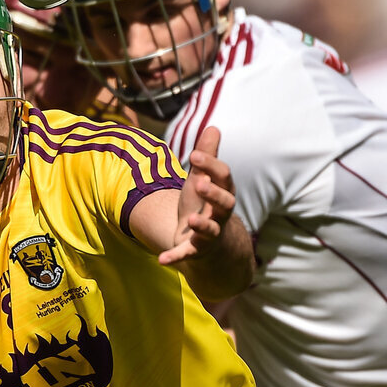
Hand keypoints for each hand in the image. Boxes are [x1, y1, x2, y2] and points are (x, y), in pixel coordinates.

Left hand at [159, 126, 236, 266]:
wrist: (208, 243)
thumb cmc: (204, 206)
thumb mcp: (203, 180)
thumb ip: (207, 158)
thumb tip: (213, 126)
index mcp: (223, 193)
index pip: (224, 177)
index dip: (211, 165)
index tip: (194, 154)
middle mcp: (221, 214)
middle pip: (225, 203)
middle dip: (213, 194)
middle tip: (199, 183)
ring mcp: (210, 234)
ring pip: (211, 230)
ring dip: (201, 225)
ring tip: (190, 220)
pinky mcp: (197, 251)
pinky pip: (187, 255)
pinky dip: (175, 257)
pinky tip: (162, 259)